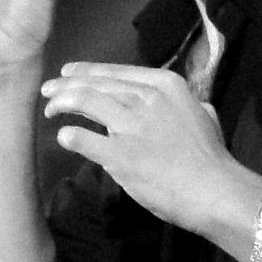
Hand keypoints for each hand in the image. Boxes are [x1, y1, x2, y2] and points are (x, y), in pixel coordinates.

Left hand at [38, 60, 261, 240]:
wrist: (213, 190)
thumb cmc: (211, 157)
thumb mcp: (205, 116)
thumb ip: (191, 105)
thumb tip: (192, 104)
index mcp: (164, 85)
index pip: (116, 72)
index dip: (88, 71)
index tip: (69, 73)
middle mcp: (145, 97)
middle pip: (96, 84)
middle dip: (67, 86)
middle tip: (48, 91)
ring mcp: (130, 124)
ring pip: (84, 101)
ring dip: (62, 104)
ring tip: (49, 109)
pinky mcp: (119, 153)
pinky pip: (83, 138)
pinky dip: (70, 136)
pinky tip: (64, 137)